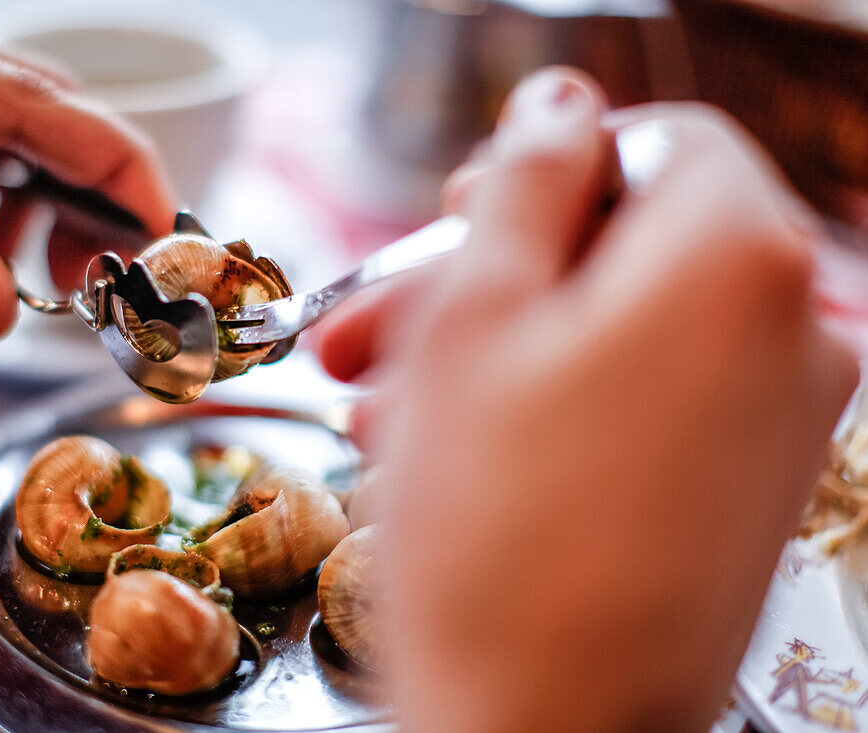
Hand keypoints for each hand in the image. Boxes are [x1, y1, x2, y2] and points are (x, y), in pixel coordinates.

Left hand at [0, 2, 176, 336]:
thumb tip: (5, 304)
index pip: (26, 100)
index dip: (113, 159)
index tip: (165, 222)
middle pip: (35, 100)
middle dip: (99, 181)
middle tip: (135, 262)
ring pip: (12, 120)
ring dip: (59, 192)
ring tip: (74, 269)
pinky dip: (10, 192)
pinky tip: (13, 243)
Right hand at [319, 67, 856, 730]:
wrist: (546, 732)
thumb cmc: (494, 534)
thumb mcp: (474, 317)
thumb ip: (524, 184)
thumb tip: (558, 105)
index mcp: (735, 257)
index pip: (658, 141)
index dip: (545, 169)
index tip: (463, 215)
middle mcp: (790, 331)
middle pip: (627, 248)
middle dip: (489, 278)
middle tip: (383, 327)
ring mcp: (779, 419)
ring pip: (618, 334)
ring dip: (496, 355)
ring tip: (389, 415)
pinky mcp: (746, 490)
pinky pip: (643, 405)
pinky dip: (551, 408)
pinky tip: (452, 453)